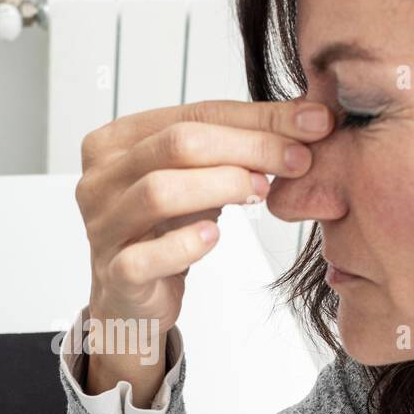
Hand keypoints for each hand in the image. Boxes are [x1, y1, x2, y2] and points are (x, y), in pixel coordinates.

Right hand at [73, 98, 332, 401]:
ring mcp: (101, 228)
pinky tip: (215, 236)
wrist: (133, 298)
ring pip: (158, 191)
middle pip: (176, 145)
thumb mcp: (200, 178)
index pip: (194, 115)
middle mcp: (99, 179)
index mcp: (116, 142)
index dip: (258, 118)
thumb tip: (313, 120)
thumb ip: (240, 145)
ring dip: (221, 186)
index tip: (315, 124)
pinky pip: (145, 257)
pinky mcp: (113, 275)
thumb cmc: (167, 229)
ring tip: (262, 191)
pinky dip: (185, 245)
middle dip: (248, 147)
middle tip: (298, 159)